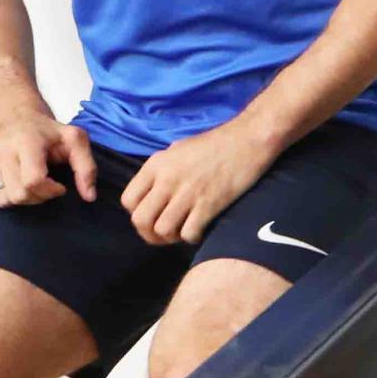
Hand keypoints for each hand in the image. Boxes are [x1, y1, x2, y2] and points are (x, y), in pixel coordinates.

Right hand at [0, 115, 96, 206]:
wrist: (19, 119)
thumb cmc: (49, 132)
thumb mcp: (76, 141)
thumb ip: (87, 168)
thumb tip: (89, 196)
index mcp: (27, 143)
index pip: (33, 181)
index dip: (50, 191)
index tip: (60, 186)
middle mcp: (2, 151)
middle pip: (19, 195)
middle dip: (39, 197)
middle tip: (47, 185)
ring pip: (5, 200)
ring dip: (24, 199)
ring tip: (32, 183)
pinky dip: (9, 197)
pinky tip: (18, 183)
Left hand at [120, 121, 275, 246]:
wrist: (248, 139)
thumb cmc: (216, 143)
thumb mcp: (179, 149)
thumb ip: (163, 168)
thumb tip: (156, 187)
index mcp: (156, 165)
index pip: (128, 200)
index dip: (137, 214)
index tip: (152, 216)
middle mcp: (167, 180)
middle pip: (141, 220)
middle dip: (149, 233)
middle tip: (164, 234)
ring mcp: (188, 193)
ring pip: (162, 230)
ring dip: (171, 237)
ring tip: (182, 231)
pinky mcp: (209, 204)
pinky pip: (189, 233)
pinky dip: (192, 237)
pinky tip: (200, 229)